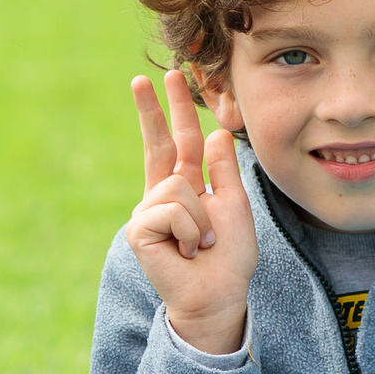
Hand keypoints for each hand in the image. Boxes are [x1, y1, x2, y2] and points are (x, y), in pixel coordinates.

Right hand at [127, 72, 256, 353]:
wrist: (218, 296)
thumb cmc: (228, 258)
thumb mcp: (234, 206)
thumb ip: (223, 171)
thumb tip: (216, 132)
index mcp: (185, 187)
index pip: (180, 142)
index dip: (175, 110)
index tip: (169, 77)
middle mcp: (161, 195)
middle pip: (158, 144)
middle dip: (152, 110)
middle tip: (141, 78)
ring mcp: (147, 211)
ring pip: (179, 186)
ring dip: (201, 218)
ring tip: (201, 244)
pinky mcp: (139, 229)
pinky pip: (171, 209)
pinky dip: (190, 231)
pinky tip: (187, 251)